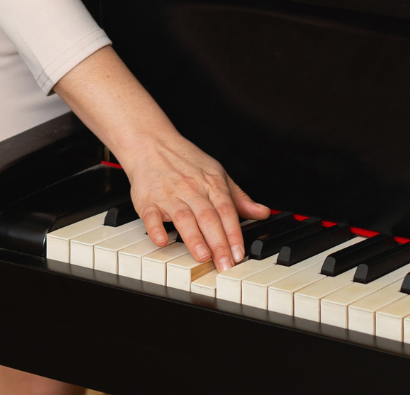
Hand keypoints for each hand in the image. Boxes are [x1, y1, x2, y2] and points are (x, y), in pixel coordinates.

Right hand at [53, 47, 268, 272]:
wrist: (151, 144)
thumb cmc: (185, 161)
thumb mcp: (217, 173)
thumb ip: (239, 197)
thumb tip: (262, 212)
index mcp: (211, 183)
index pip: (226, 211)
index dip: (234, 233)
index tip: (240, 254)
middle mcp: (191, 189)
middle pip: (208, 217)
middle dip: (218, 243)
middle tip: (226, 265)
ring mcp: (169, 195)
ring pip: (184, 217)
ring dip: (194, 238)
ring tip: (203, 256)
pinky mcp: (147, 201)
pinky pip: (151, 216)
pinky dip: (156, 229)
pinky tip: (162, 241)